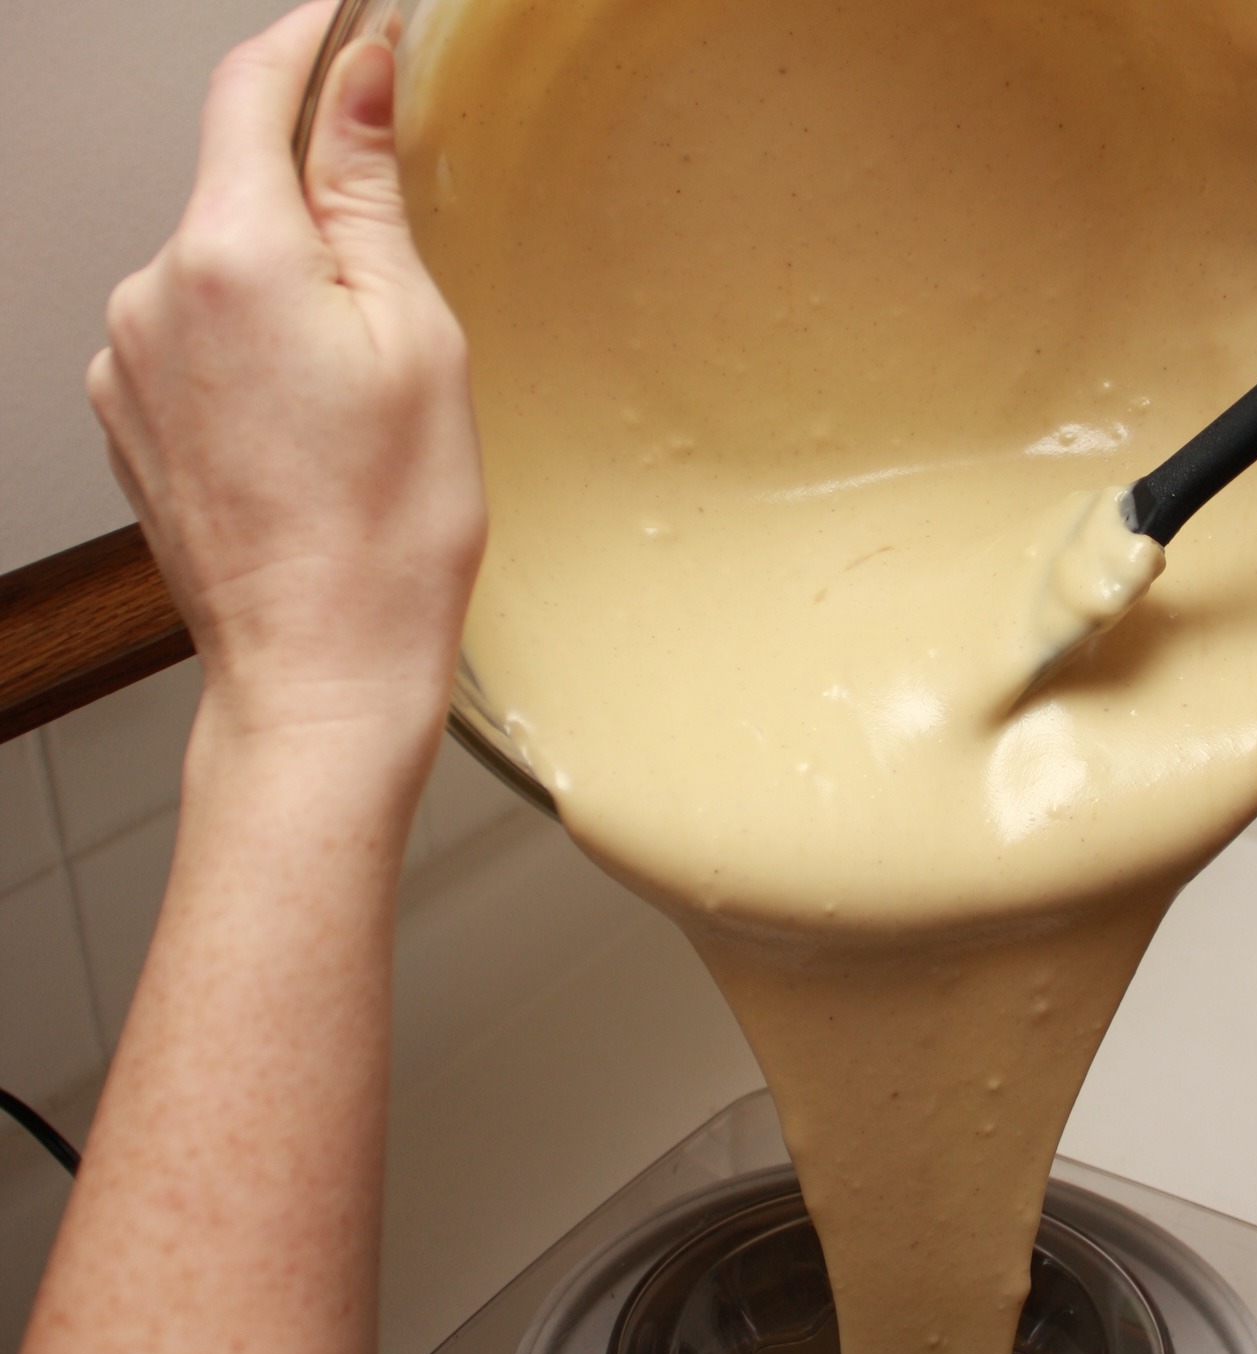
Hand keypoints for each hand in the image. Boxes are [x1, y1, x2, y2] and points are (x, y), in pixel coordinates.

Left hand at [87, 3, 486, 765]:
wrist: (319, 672)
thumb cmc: (385, 537)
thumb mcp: (416, 341)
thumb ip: (367, 192)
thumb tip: (355, 77)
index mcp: (233, 255)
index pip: (252, 87)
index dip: (308, 39)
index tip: (351, 22)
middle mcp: (152, 291)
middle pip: (236, 184)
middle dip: (316, 206)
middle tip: (400, 294)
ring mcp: (127, 359)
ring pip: (218, 267)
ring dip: (286, 289)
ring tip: (357, 398)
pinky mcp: (127, 415)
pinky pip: (193, 335)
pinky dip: (250, 346)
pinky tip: (307, 425)